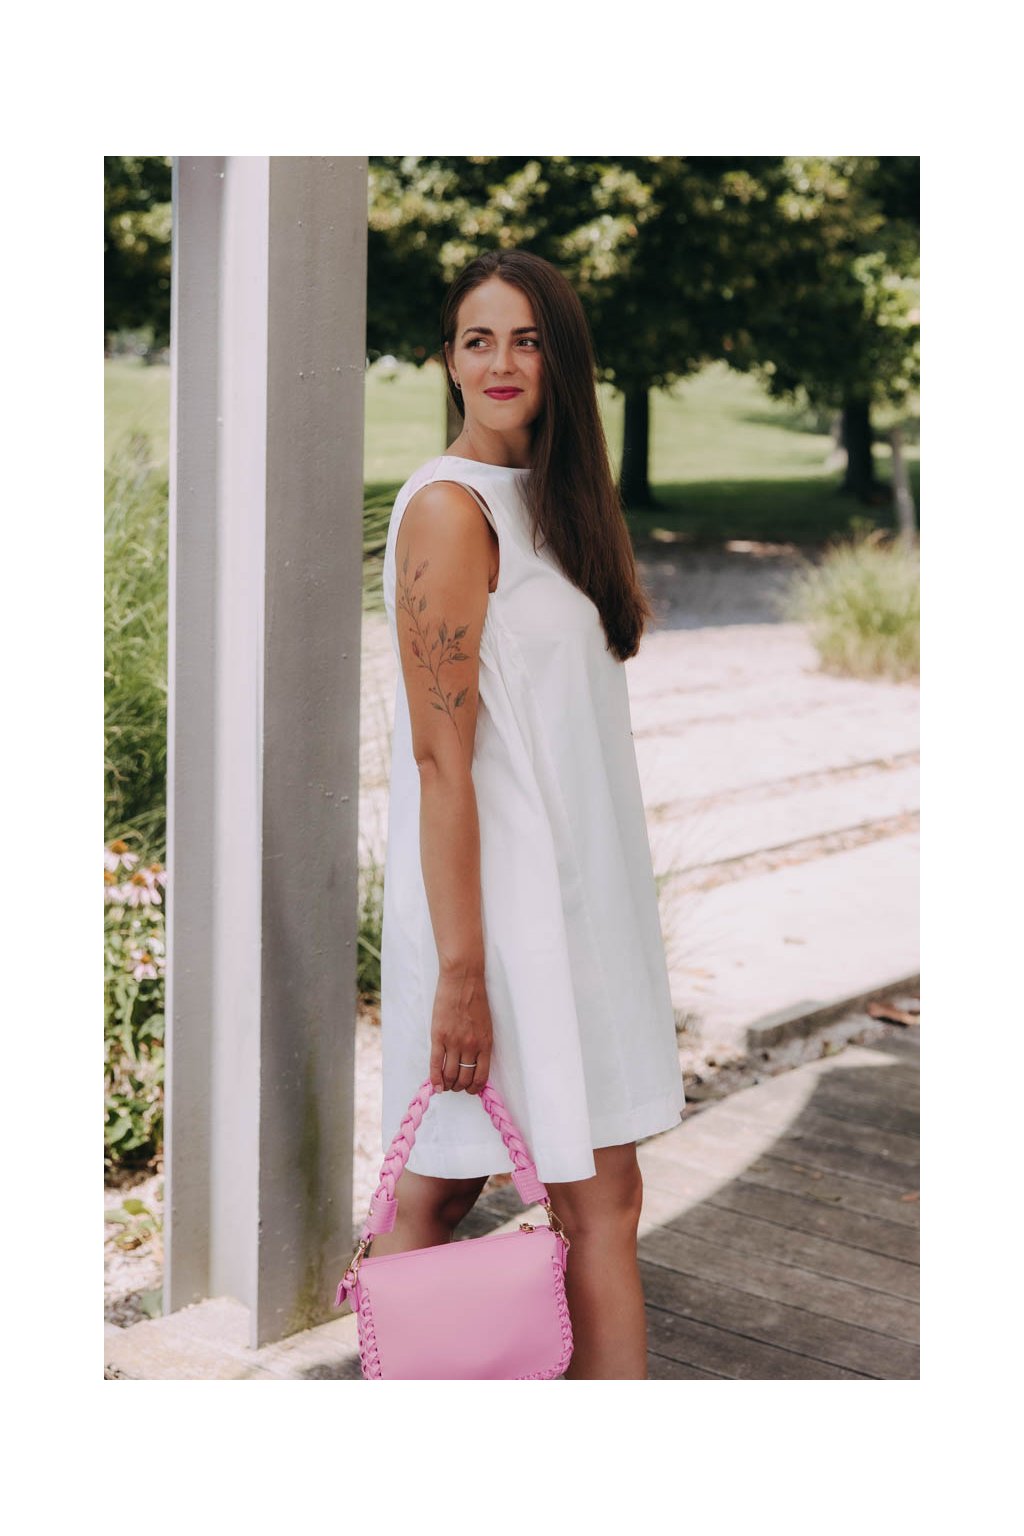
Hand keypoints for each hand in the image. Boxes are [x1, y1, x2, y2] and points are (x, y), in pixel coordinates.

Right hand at [429, 965, 492, 1094]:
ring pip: (450, 1074)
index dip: (475, 1088)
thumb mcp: (486, 1024)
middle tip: (456, 1086)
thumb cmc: (475, 998)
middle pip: (464, 1078)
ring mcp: (454, 1041)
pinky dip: (435, 1078)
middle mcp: (471, 1045)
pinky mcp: (439, 1036)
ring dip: (448, 1085)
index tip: (471, 1090)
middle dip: (460, 1087)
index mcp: (486, 1043)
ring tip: (446, 1085)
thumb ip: (481, 1043)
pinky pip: (436, 1063)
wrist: (462, 979)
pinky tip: (435, 1085)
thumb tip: (475, 1062)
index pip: (481, 1076)